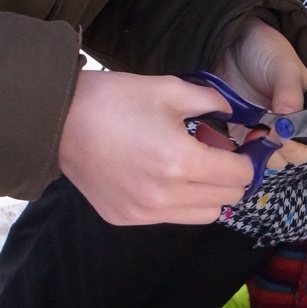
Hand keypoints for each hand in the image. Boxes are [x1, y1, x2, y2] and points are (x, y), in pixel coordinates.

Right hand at [57, 70, 255, 224]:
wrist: (60, 121)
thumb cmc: (114, 100)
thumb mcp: (169, 89)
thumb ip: (210, 101)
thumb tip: (232, 113)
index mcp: (180, 161)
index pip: (238, 176)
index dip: (246, 160)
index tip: (240, 148)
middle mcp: (165, 196)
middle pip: (226, 200)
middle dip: (231, 177)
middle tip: (218, 155)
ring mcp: (144, 212)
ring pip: (202, 216)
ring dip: (208, 194)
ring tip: (192, 168)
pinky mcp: (126, 218)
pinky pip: (170, 218)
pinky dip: (179, 201)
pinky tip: (163, 177)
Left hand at [214, 18, 306, 170]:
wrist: (231, 43)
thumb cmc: (267, 52)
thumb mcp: (283, 67)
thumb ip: (290, 92)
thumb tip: (291, 118)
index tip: (294, 134)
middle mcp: (293, 126)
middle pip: (298, 154)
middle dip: (287, 149)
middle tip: (270, 133)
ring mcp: (268, 131)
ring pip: (274, 158)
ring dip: (265, 152)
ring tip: (253, 132)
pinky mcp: (243, 134)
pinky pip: (248, 153)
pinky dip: (244, 151)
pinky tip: (240, 136)